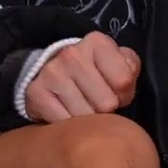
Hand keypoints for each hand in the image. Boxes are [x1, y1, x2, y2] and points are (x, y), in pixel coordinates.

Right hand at [23, 32, 140, 123]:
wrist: (49, 70)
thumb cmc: (92, 69)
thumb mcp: (117, 61)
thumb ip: (130, 68)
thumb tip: (126, 82)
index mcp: (97, 42)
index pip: (124, 81)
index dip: (125, 94)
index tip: (115, 92)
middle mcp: (73, 54)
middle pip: (107, 103)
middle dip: (106, 108)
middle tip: (97, 101)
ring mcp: (52, 73)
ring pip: (86, 116)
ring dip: (88, 119)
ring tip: (83, 106)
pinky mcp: (36, 93)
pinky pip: (64, 123)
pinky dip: (69, 124)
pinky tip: (67, 112)